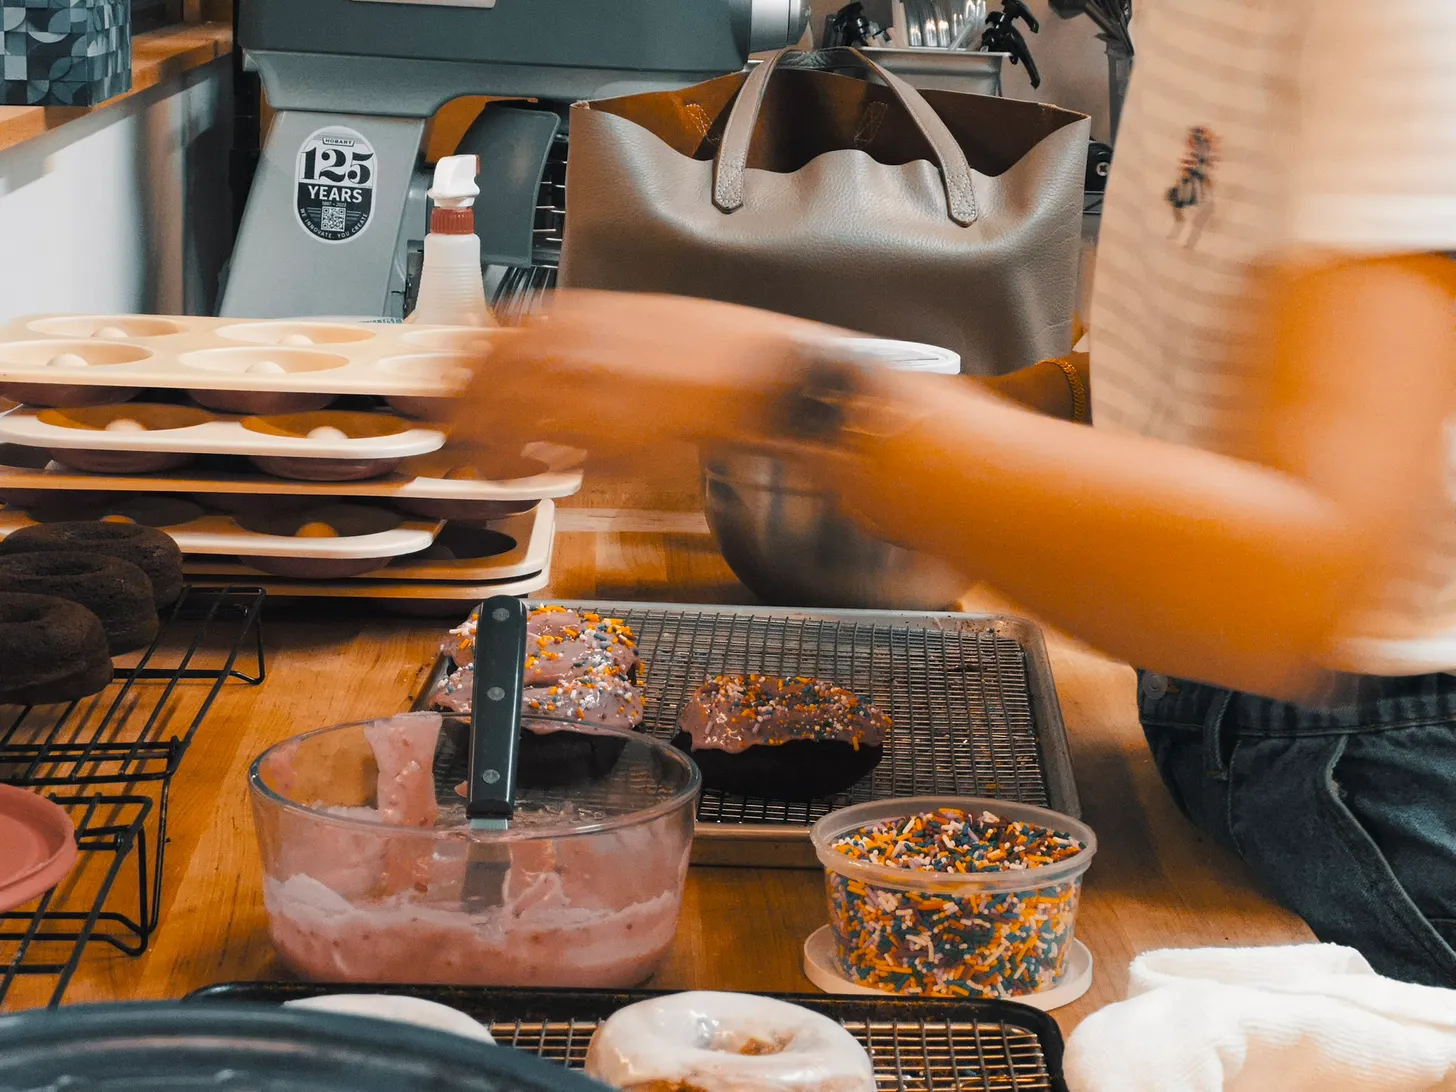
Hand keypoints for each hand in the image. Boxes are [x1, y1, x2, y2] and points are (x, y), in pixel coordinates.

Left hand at [446, 291, 846, 461]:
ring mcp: (588, 394)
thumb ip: (576, 332)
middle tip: (445, 429)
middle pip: (483, 379)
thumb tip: (531, 342)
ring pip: (505, 422)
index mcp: (577, 314)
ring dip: (482, 443)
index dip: (460, 363)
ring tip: (475, 461)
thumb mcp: (631, 319)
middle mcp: (572, 349)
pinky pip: (544, 457)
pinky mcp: (607, 439)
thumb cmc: (708, 348)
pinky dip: (522, 467)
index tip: (447, 380)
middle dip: (456, 406)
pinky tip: (519, 474)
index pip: (489, 335)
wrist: (759, 374)